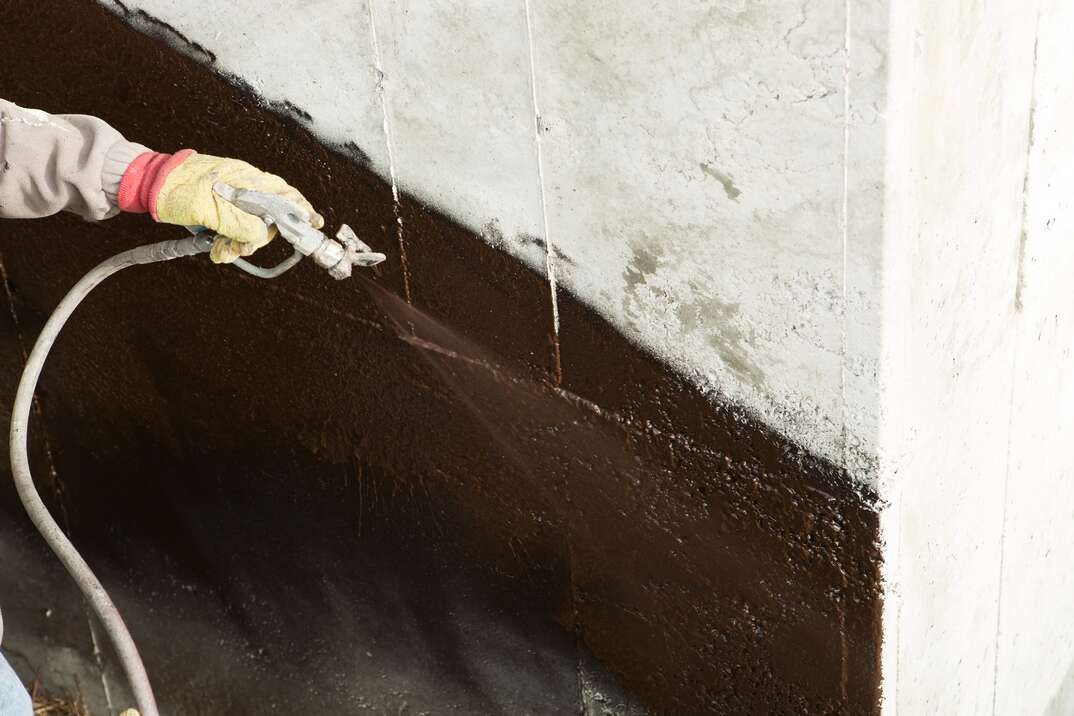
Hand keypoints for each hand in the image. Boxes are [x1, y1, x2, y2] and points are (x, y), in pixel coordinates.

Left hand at [153, 153, 322, 263]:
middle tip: (235, 250)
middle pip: (270, 219)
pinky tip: (215, 248)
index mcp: (249, 180)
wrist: (149, 183)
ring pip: (251, 227)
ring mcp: (235, 197)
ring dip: (238, 244)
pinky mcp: (223, 208)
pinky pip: (235, 228)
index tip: (313, 225)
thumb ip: (241, 223)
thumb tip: (261, 236)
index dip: (302, 212)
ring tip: (219, 251)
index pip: (287, 196)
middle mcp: (247, 187)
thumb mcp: (211, 210)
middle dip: (255, 239)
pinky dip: (228, 241)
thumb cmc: (177, 189)